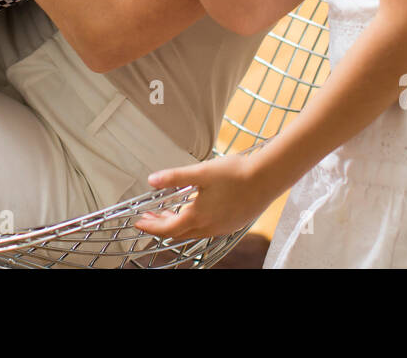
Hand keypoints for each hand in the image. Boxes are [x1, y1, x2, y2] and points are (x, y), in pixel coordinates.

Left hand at [133, 152, 278, 241]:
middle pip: (178, 233)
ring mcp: (222, 227)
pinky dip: (194, 223)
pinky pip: (207, 229)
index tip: (140, 222)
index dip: (151, 227)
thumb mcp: (200, 172)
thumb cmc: (236, 174)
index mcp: (198, 216)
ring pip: (193, 232)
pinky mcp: (232, 224)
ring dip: (177, 224)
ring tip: (168, 213)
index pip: (167, 228)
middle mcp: (209, 227)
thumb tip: (152, 180)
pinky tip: (195, 210)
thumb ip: (174, 177)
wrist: (267, 178)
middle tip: (149, 218)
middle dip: (161, 226)